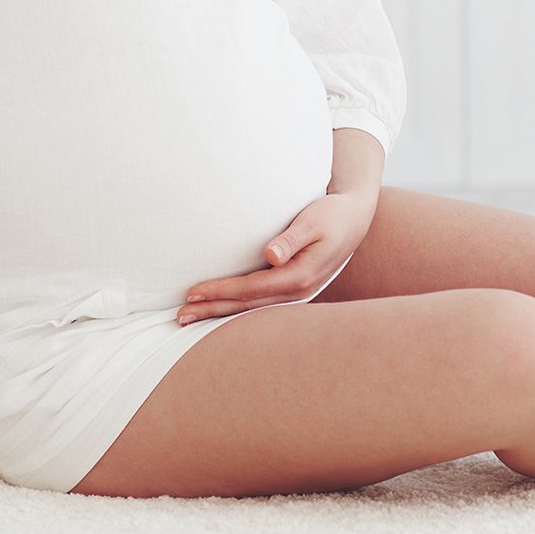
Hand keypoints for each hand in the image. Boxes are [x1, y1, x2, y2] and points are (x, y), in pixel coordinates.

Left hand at [178, 190, 375, 324]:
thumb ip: (291, 238)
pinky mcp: (293, 289)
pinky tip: (219, 310)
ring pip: (251, 309)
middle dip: (212, 310)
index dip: (221, 290)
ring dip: (220, 313)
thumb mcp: (313, 221)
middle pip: (246, 306)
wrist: (355, 219)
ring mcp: (296, 294)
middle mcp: (298, 291)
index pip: (251, 288)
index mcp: (300, 276)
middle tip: (180, 316)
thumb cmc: (332, 215)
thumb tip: (270, 255)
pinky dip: (236, 308)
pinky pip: (259, 304)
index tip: (192, 291)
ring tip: (190, 319)